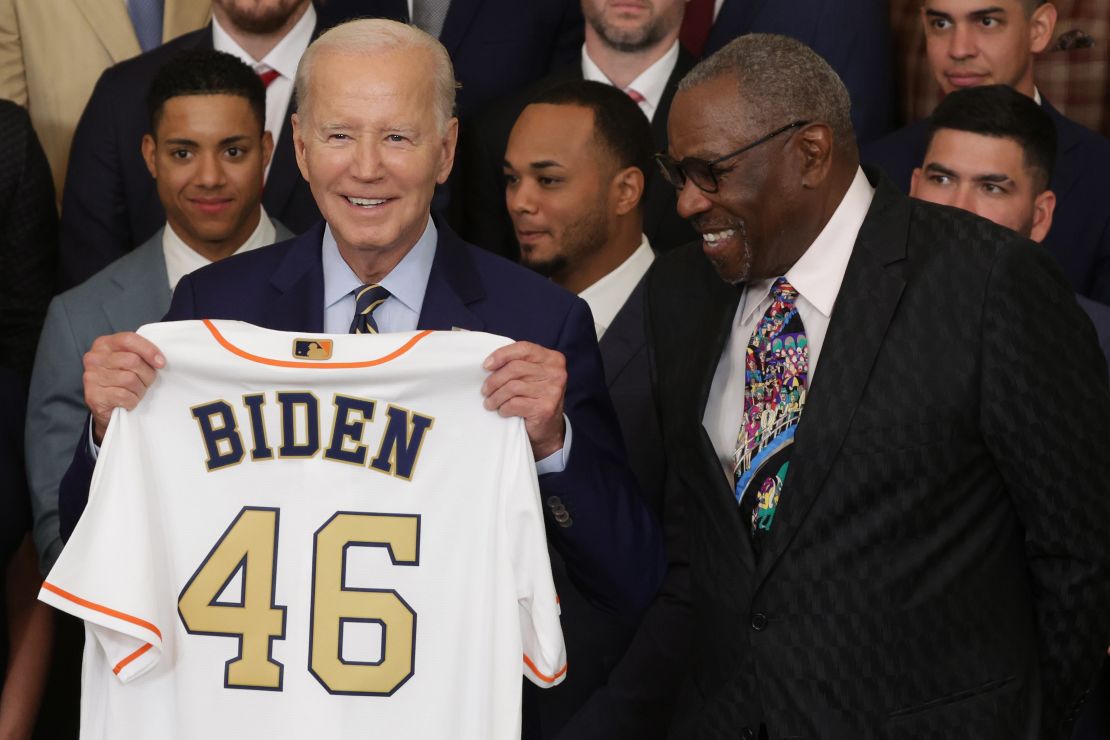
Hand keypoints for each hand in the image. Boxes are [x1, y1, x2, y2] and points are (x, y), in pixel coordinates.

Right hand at [83, 332, 164, 443]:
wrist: (106, 407)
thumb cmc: (122, 380)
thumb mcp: (130, 362)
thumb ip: (140, 354)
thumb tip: (160, 360)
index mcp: (104, 344)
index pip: (129, 339)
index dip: (149, 350)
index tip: (161, 363)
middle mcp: (94, 358)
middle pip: (132, 361)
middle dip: (146, 374)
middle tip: (146, 382)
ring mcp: (91, 377)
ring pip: (130, 379)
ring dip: (140, 389)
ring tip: (135, 392)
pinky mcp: (94, 396)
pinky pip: (124, 396)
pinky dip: (132, 400)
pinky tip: (128, 401)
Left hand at [482, 341, 566, 459]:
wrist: (549, 429)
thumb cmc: (535, 398)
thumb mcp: (532, 376)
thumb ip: (519, 364)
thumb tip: (489, 364)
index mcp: (553, 359)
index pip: (524, 348)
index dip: (502, 355)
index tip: (486, 366)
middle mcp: (556, 372)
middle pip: (515, 368)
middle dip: (494, 380)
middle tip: (485, 390)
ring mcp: (553, 390)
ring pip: (512, 387)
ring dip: (496, 397)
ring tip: (490, 403)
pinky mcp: (545, 408)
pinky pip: (515, 404)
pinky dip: (504, 408)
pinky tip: (503, 411)